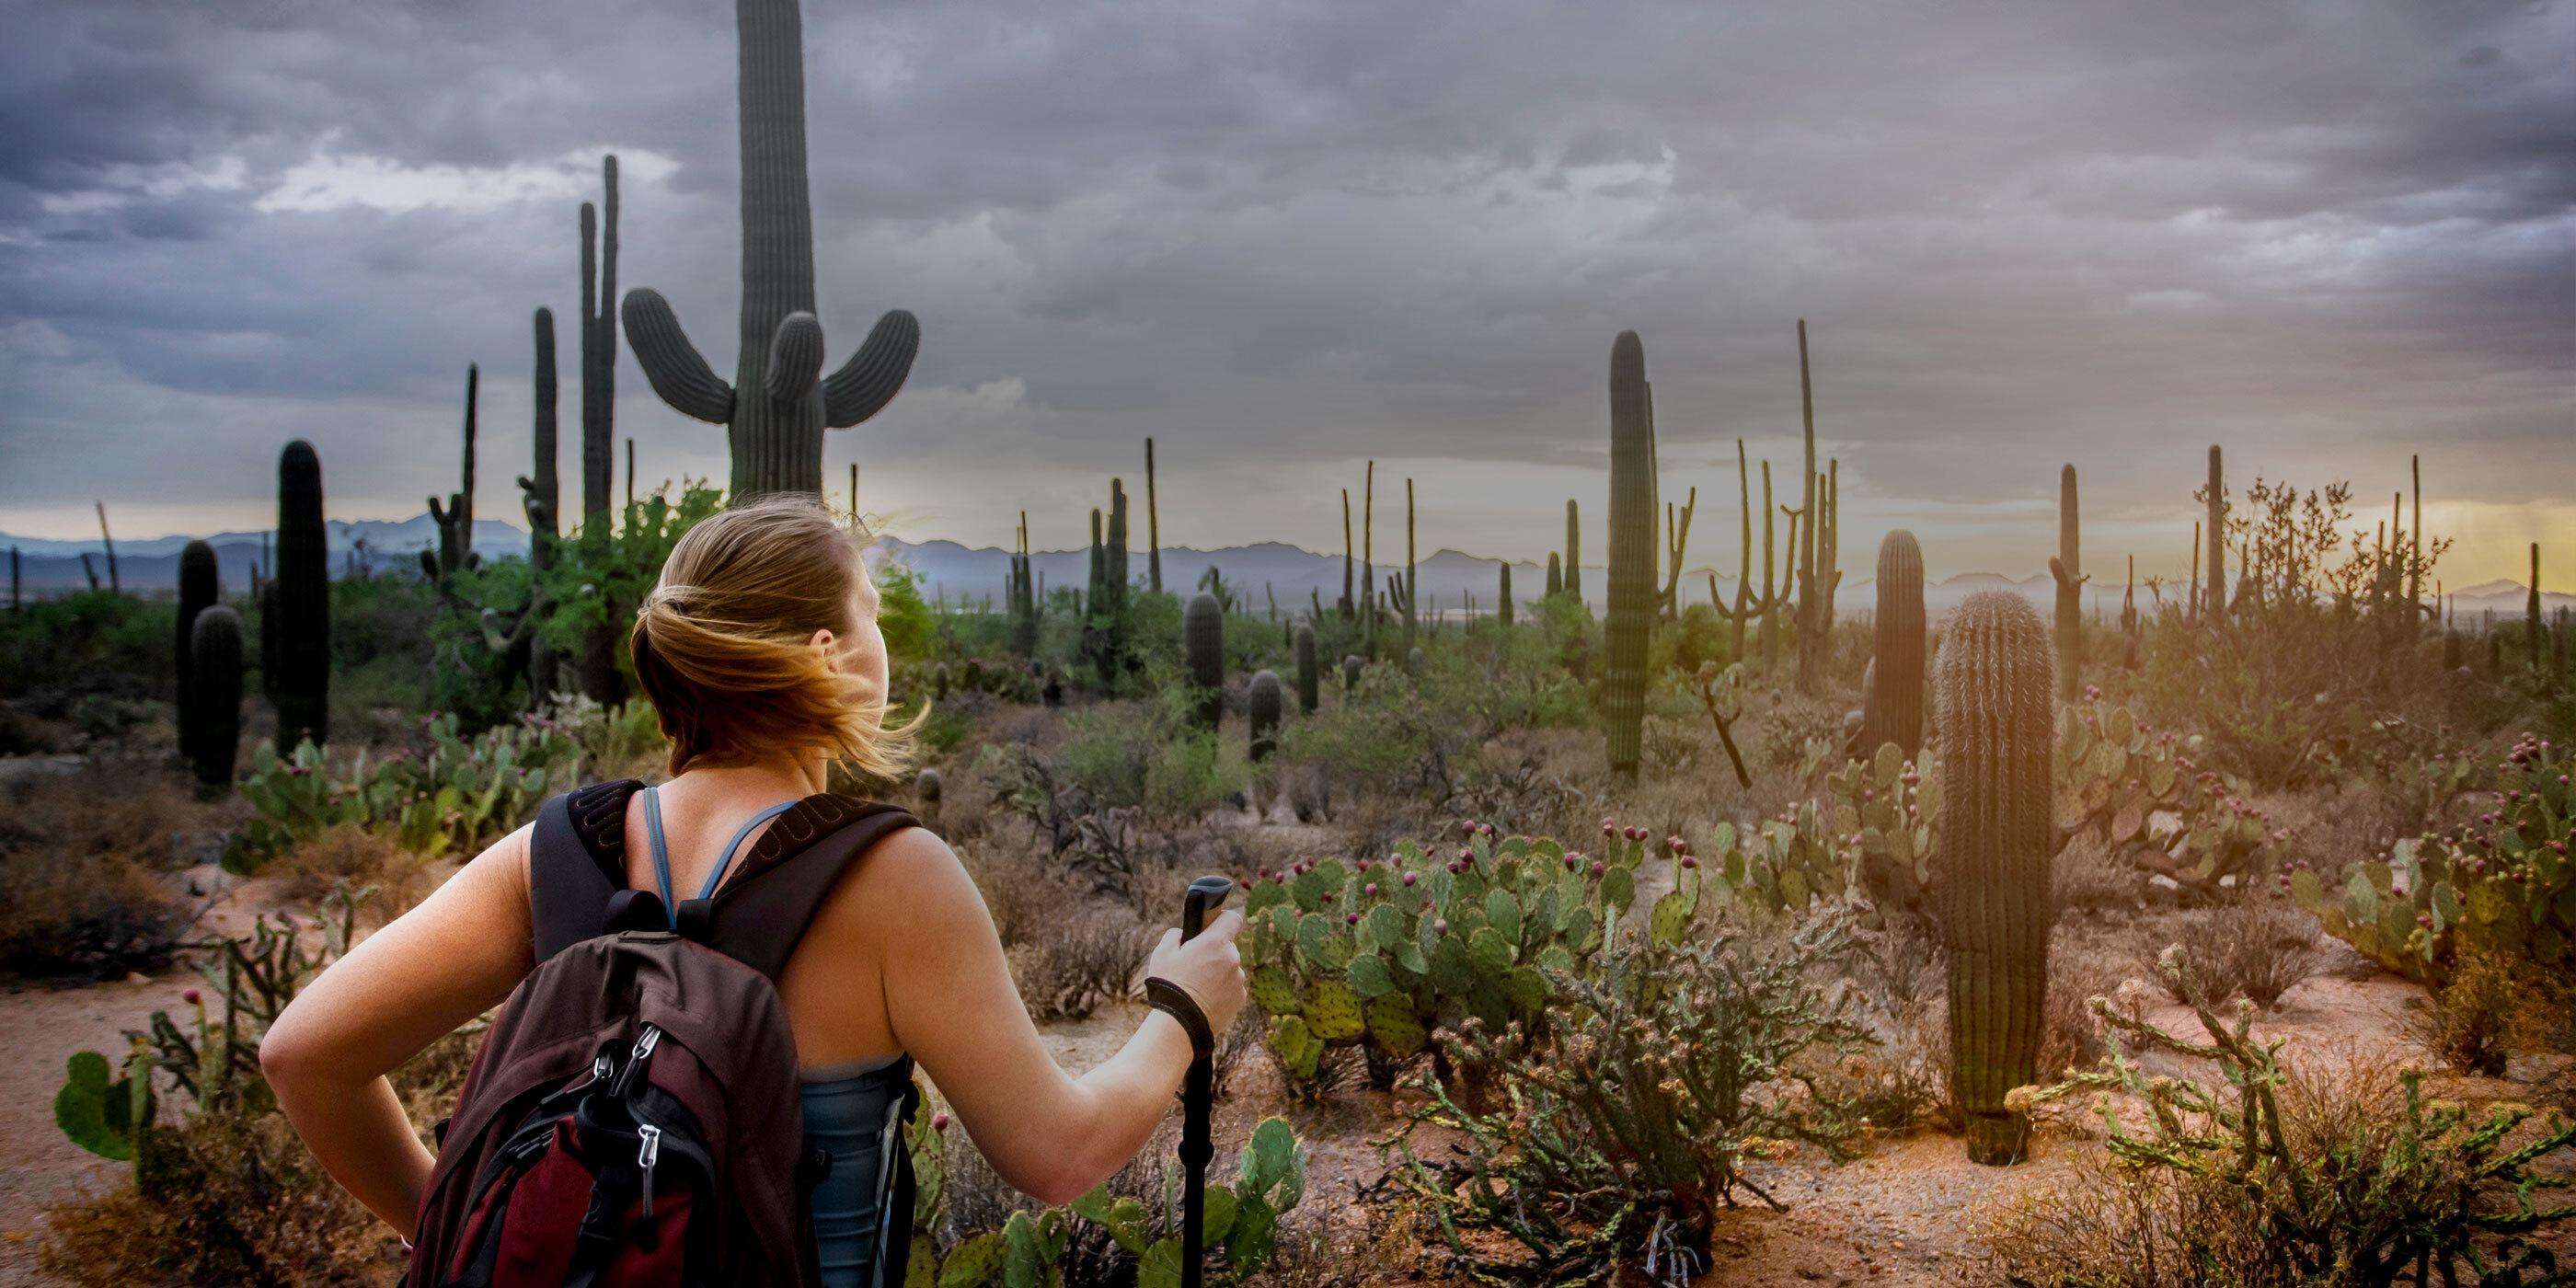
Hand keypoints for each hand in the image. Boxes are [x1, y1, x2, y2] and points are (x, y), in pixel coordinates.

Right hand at [1144, 910, 1246, 1035]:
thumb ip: (1175, 935)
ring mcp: (1238, 980)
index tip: (1213, 926)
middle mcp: (1232, 958)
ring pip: (1230, 969)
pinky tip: (1205, 999)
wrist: (1179, 1023)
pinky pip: (1232, 987)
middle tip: (1195, 965)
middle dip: (1214, 952)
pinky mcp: (1240, 998)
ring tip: (1198, 987)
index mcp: (1215, 942)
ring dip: (1218, 973)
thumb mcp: (1162, 952)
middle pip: (1227, 947)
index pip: (1233, 919)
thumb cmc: (1169, 985)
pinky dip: (1222, 990)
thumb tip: (1183, 934)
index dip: (1223, 919)